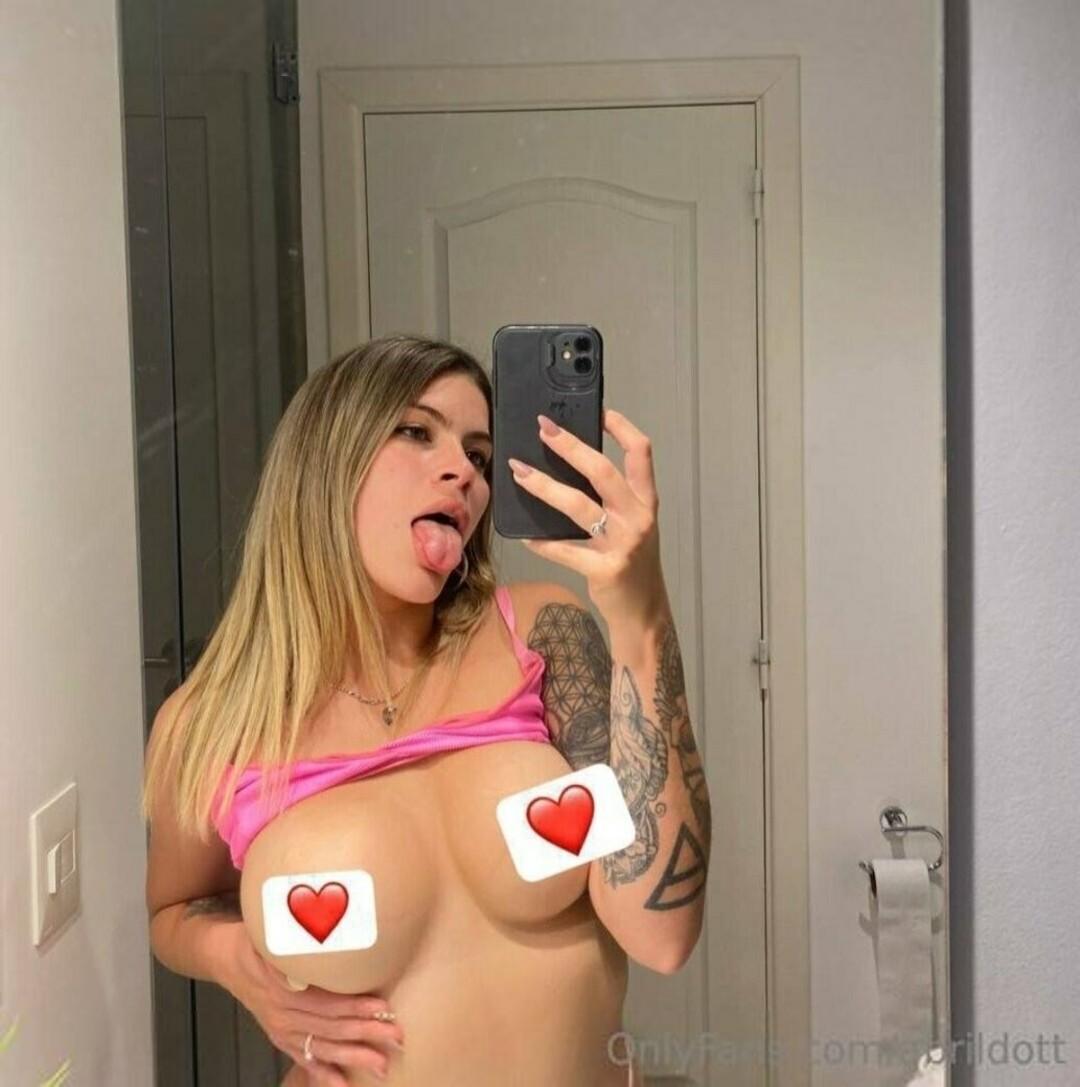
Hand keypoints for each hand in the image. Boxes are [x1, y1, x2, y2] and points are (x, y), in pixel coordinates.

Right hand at [222, 924, 403, 1083]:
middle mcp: (282, 1014)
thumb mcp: (269, 931)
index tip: (382, 1007)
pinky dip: (323, 1074)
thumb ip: (291, 939)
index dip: (354, 1006)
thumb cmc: (256, 939)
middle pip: (329, 1027)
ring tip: (382, 1065)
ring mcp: (281, 1030)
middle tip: (396, 1037)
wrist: (226, 959)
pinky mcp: (280, 1038)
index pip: (326, 1002)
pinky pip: (303, 1059)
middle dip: (366, 1033)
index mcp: (282, 989)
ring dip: (353, 1057)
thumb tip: (312, 948)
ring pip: (321, 1047)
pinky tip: (343, 1084)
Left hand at [508, 407, 667, 626]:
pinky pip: (566, 550)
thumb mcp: (631, 525)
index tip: (598, 411)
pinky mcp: (605, 570)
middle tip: (543, 429)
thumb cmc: (632, 562)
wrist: (644, 612)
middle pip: (603, 471)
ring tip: (519, 472)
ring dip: (544, 486)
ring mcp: (624, 544)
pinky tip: (526, 536)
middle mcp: (639, 518)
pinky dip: (543, 543)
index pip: (640, 453)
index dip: (621, 427)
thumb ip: (611, 500)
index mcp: (646, 501)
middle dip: (570, 446)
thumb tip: (570, 467)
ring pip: (578, 505)